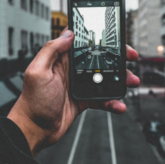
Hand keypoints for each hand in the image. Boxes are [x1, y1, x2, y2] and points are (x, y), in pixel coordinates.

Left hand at [7, 29, 139, 156]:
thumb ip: (51, 50)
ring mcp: (79, 85)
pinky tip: (119, 104)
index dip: (99, 37)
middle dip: (117, 57)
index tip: (115, 38)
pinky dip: (113, 101)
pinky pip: (103, 97)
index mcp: (61, 59)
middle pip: (99, 58)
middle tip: (131, 57)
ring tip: (132, 81)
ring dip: (120, 79)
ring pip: (105, 77)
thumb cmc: (32, 102)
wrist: (35, 129)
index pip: (82, 42)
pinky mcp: (84, 99)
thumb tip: (67, 34)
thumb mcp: (38, 71)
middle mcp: (72, 70)